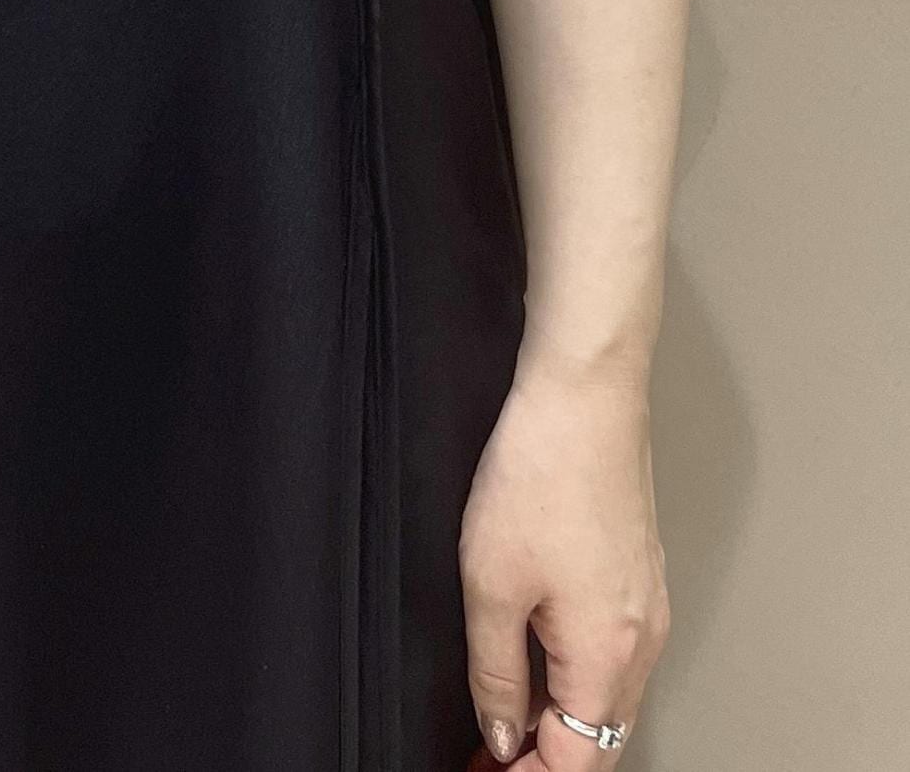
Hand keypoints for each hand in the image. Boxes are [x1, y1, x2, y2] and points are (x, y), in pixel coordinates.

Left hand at [458, 352, 670, 767]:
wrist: (584, 397)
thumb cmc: (541, 473)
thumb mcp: (490, 585)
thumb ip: (496, 674)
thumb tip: (502, 735)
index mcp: (608, 656)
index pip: (576, 761)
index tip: (484, 770)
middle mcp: (642, 641)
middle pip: (601, 739)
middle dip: (547, 757)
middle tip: (491, 755)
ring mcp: (648, 607)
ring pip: (611, 699)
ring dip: (563, 720)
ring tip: (504, 715)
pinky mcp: (640, 575)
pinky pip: (615, 655)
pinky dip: (577, 677)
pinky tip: (537, 659)